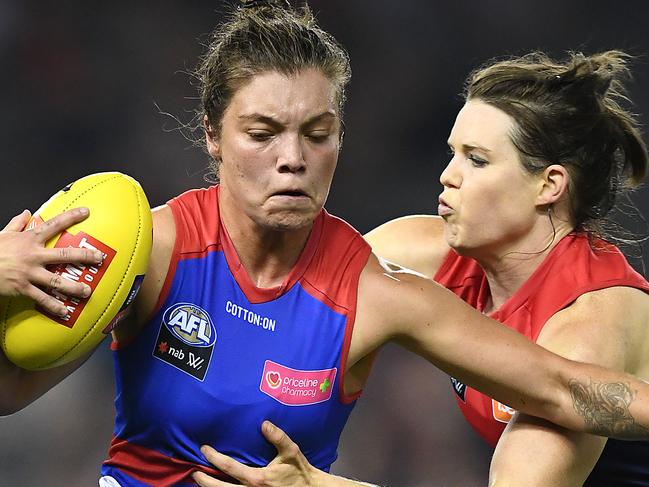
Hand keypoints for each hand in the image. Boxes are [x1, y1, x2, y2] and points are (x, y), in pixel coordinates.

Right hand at [0, 208, 103, 316]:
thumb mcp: (2, 233)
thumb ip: (17, 223)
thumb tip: (27, 213)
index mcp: (29, 239)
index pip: (54, 224)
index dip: (71, 217)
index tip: (86, 212)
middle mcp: (33, 255)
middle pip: (65, 255)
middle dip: (85, 256)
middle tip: (100, 258)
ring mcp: (29, 273)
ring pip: (57, 280)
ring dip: (74, 287)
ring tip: (87, 291)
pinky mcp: (23, 288)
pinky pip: (42, 298)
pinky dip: (54, 306)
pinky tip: (65, 311)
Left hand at [193, 421, 319, 486]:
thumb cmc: (299, 471)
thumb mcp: (291, 451)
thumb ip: (278, 437)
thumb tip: (264, 423)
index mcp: (257, 478)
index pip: (228, 467)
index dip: (213, 457)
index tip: (204, 449)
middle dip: (204, 480)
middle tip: (193, 472)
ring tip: (201, 482)